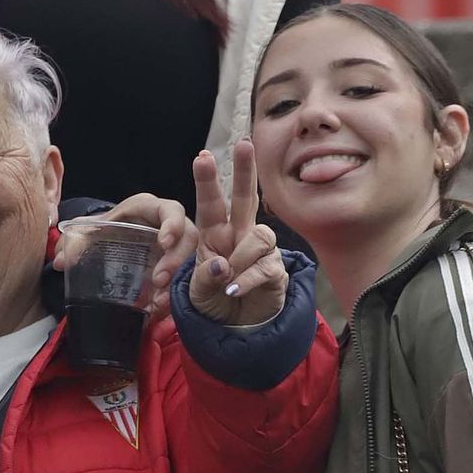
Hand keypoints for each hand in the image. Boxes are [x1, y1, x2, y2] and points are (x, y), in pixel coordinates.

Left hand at [54, 194, 196, 314]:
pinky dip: (174, 293)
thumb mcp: (92, 234)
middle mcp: (168, 225)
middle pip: (187, 236)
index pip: (170, 210)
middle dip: (177, 258)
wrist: (113, 243)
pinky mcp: (177, 264)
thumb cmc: (106, 231)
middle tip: (159, 280)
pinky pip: (184, 277)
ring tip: (160, 298)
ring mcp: (176, 245)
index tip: (163, 242)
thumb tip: (58, 262)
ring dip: (177, 279)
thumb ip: (75, 244)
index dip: (172, 224)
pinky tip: (161, 306)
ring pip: (190, 259)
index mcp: (148, 209)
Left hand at [188, 141, 287, 327]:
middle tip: (243, 144)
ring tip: (227, 278)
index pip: (211, 203)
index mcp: (214, 234)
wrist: (237, 327)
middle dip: (245, 170)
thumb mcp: (197, 291)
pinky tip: (234, 289)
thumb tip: (222, 264)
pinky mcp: (275, 268)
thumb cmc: (214, 300)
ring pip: (259, 235)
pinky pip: (264, 266)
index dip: (207, 181)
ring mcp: (259, 250)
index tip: (202, 156)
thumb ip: (205, 277)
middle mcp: (239, 235)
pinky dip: (246, 280)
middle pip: (245, 198)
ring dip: (240, 257)